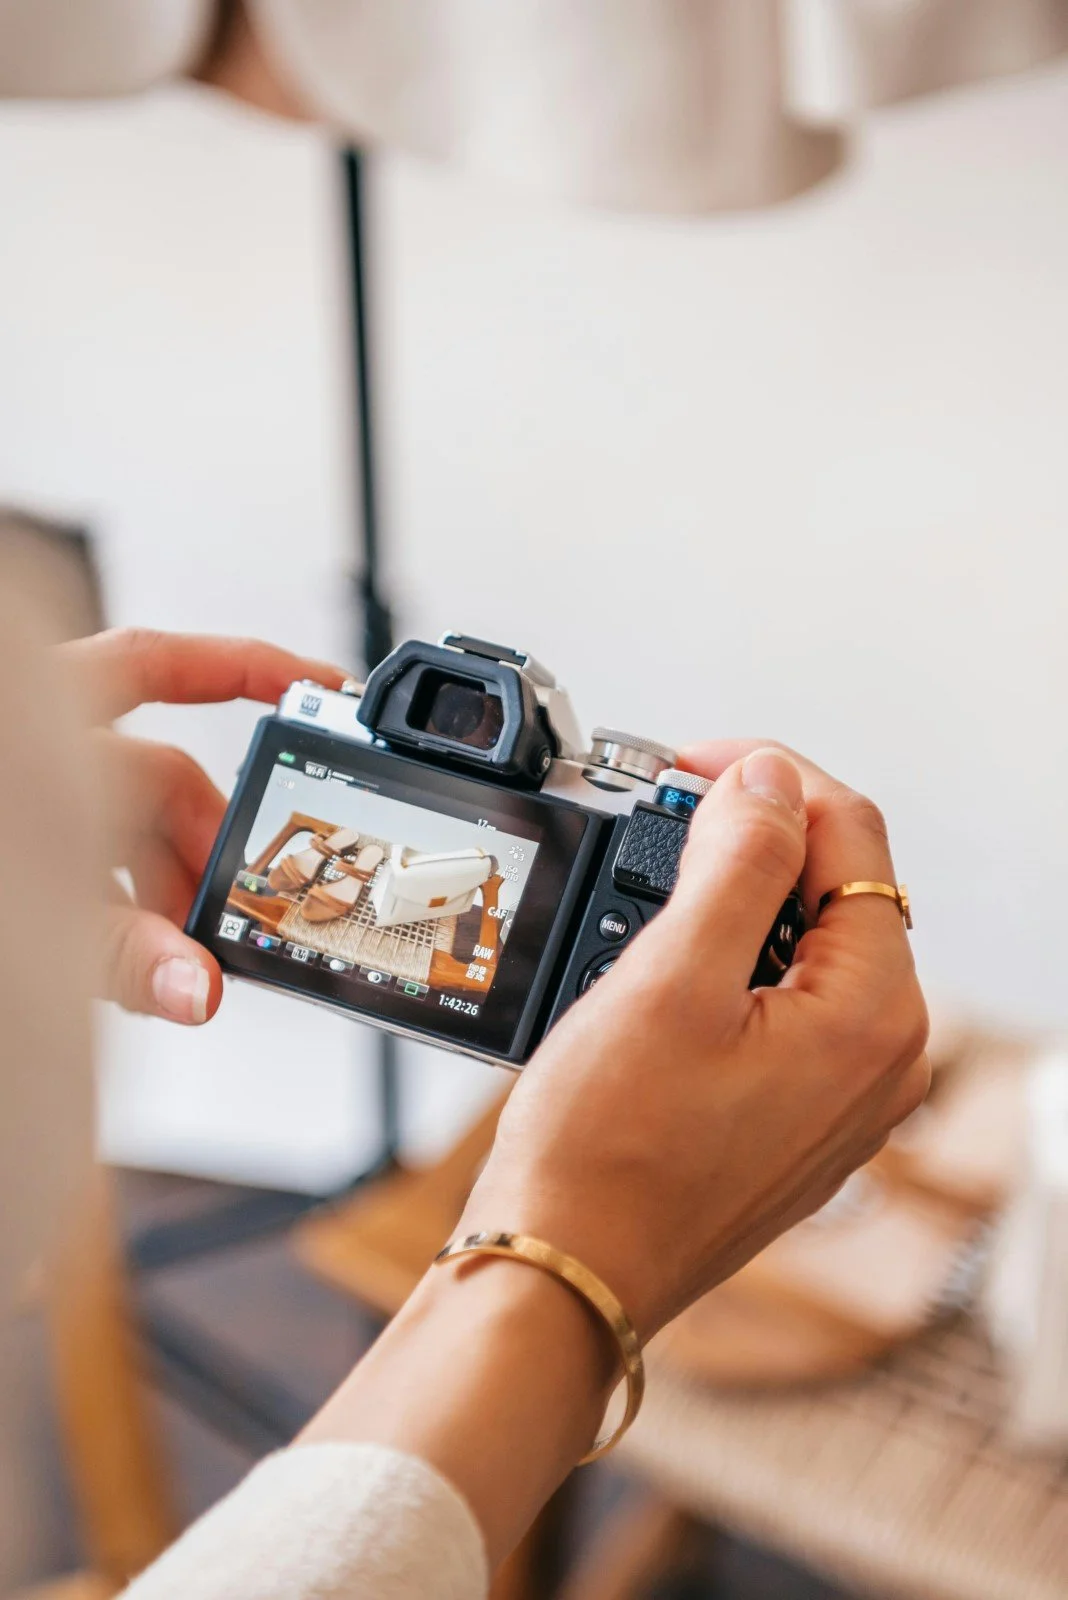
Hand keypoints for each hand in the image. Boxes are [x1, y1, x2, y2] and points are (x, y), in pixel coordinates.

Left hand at [60, 628, 345, 1024]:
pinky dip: (127, 911)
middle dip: (209, 850)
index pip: (157, 665)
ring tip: (178, 961)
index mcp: (46, 725)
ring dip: (164, 894)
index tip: (321, 690)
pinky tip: (139, 962)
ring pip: (125, 831)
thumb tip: (198, 986)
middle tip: (241, 915)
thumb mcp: (24, 918)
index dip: (244, 666)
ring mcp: (30, 794)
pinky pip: (95, 871)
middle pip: (159, 777)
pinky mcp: (30, 841)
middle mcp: (39, 750)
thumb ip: (112, 953)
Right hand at [459, 744, 929, 1340]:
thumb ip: (738, 862)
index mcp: (874, 1014)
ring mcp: (842, 1094)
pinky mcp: (796, 1116)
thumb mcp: (671, 978)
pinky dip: (734, 955)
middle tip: (664, 809)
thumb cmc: (607, 1152)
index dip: (769, 777)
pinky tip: (668, 953)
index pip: (851, 836)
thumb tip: (771, 780)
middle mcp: (881, 1058)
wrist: (565, 1273)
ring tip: (655, 873)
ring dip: (739, 891)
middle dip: (755, 831)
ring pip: (810, 942)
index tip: (688, 763)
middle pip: (840, 887)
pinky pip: (786, 1000)